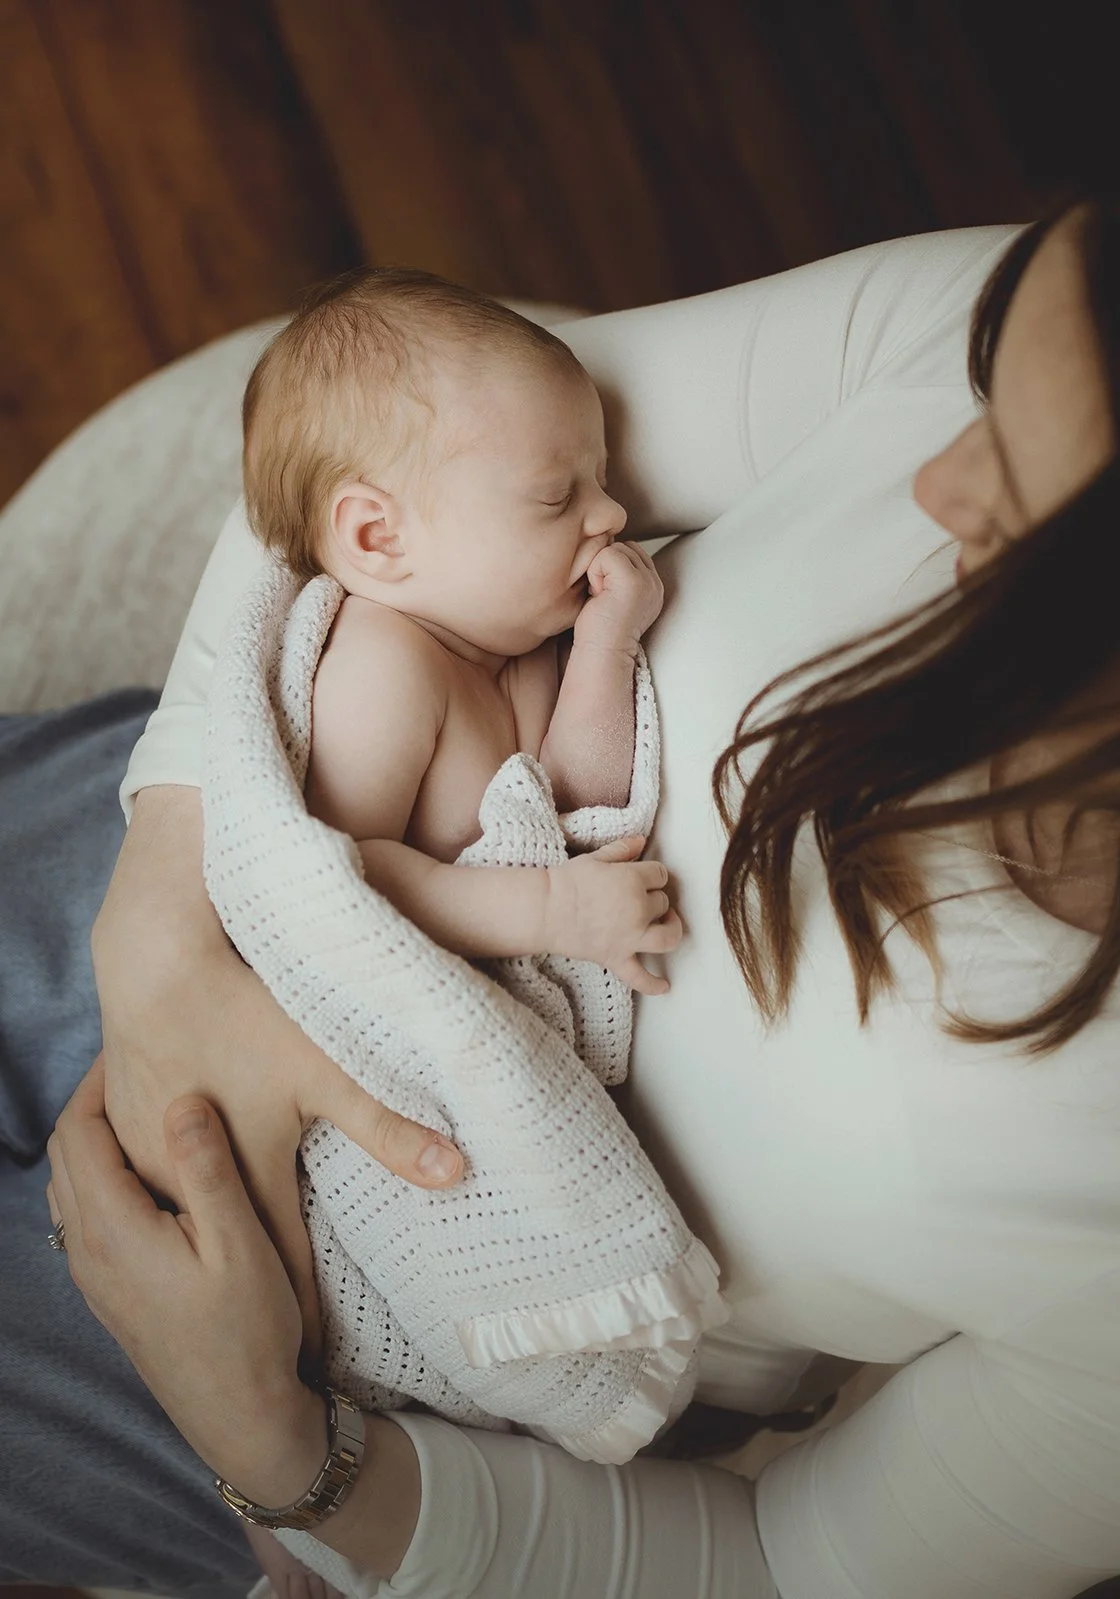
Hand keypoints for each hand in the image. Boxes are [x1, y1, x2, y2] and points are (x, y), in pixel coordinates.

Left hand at [45, 1062, 325, 1504]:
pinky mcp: (109, 1294)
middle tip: (130, 1064)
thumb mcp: (240, 1241)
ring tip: (138, 1107)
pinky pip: (83, 1216)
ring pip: (69, 1187)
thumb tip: (182, 1101)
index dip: (97, 1082)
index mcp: (113, 1231)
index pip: (80, 1134)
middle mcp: (87, 1251)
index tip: (128, 1045)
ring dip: (91, 1140)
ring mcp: (93, 1278)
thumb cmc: (247, 1331)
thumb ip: (206, 1168)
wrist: (238, 1419)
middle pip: (65, 1156)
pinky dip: (100, 1176)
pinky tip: (143, 1173)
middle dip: (89, 1103)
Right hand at [94, 787, 463, 1373]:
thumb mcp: (326, 1069)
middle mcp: (187, 1181)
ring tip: (240, 1277)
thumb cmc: (247, 1011)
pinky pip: (151, 1181)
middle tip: (286, 1333)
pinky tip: (187, 1209)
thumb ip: (388, 1128)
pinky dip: (177, 1199)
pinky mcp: (121, 1127)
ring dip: (211, 1242)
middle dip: (261, 1284)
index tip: (321, 1356)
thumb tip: (457, 1172)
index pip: (281, 1265)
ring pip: (182, 1218)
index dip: (304, 1312)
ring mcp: (146, 1156)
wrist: (156, 961)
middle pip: (230, 1246)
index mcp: (246, 1175)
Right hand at [544, 834, 682, 993]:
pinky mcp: (617, 958)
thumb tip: (642, 840)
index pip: (661, 875)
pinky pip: (641, 977)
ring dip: (672, 930)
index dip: (653, 874)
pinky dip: (654, 984)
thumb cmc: (567, 881)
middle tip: (640, 897)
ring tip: (668, 925)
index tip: (644, 876)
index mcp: (634, 881)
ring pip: (667, 937)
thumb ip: (622, 849)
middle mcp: (638, 910)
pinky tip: (665, 987)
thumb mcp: (595, 858)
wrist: (544, 909)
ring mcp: (630, 937)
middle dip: (654, 898)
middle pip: (663, 903)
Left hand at [573, 541, 662, 656]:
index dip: (612, 567)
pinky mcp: (633, 580)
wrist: (601, 654)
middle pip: (625, 547)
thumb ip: (619, 575)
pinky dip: (595, 573)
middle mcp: (655, 583)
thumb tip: (606, 548)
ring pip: (616, 549)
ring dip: (600, 570)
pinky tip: (598, 595)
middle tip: (602, 596)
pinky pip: (607, 554)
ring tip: (601, 596)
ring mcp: (647, 581)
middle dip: (606, 567)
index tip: (605, 594)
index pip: (633, 552)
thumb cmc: (599, 630)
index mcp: (653, 588)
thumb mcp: (615, 597)